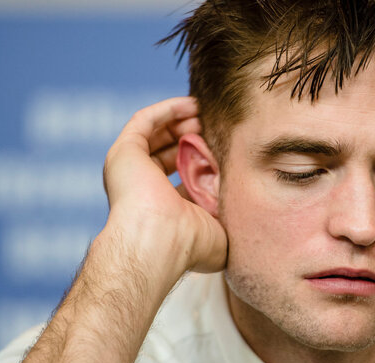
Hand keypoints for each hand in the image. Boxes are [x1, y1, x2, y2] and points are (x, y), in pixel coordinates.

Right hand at [102, 96, 226, 274]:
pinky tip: (191, 105)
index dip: (204, 156)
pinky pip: (145, 121)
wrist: (159, 241)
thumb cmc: (189, 245)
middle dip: (193, 134)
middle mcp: (143, 186)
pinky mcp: (124, 152)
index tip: (226, 145)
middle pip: (168, 149)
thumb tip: (250, 208)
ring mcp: (131, 169)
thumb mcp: (218, 229)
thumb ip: (230, 215)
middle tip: (216, 124)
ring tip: (206, 111)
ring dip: (182, 119)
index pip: (183, 173)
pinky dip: (168, 110)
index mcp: (162, 206)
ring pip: (156, 132)